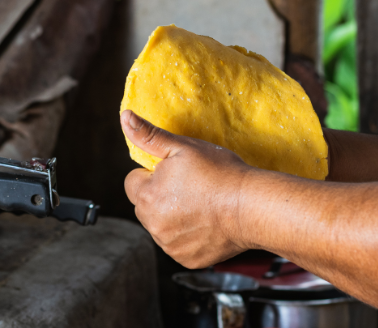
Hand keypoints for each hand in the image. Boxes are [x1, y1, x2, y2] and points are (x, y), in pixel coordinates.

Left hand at [120, 110, 250, 267]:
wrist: (251, 207)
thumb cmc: (220, 173)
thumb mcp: (183, 147)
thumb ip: (150, 135)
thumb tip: (126, 118)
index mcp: (147, 195)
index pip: (133, 182)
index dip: (153, 174)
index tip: (175, 173)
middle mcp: (153, 224)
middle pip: (145, 206)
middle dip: (160, 196)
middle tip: (190, 188)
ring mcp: (170, 245)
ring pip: (161, 226)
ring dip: (173, 217)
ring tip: (201, 205)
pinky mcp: (186, 259)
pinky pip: (179, 245)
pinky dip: (188, 236)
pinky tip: (207, 223)